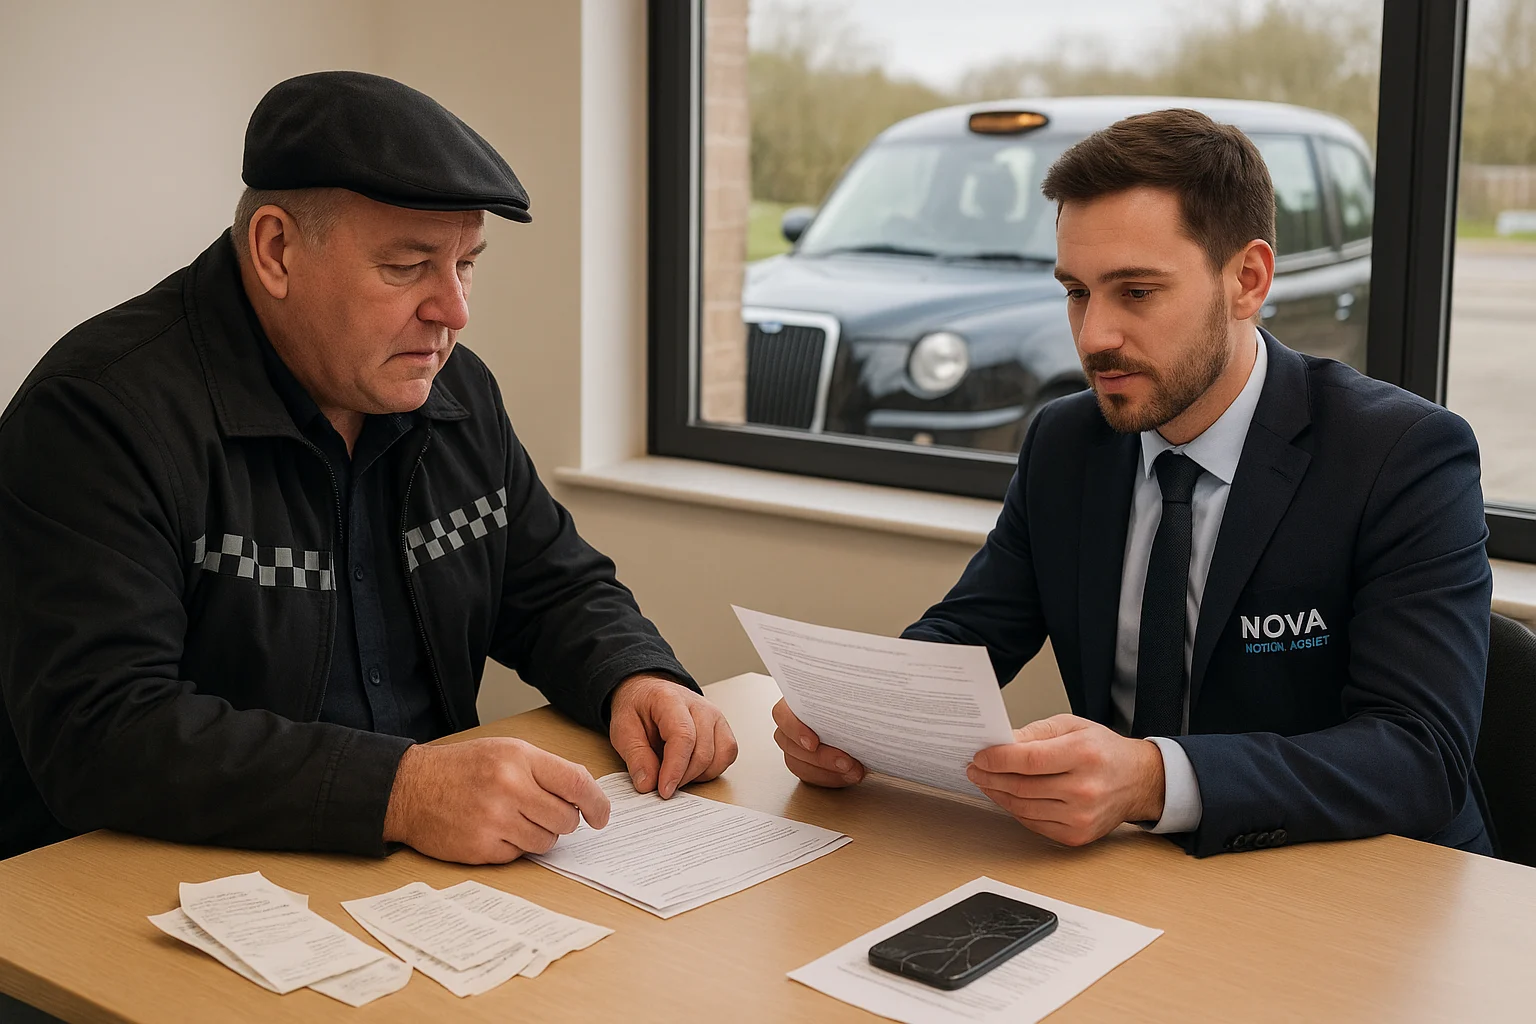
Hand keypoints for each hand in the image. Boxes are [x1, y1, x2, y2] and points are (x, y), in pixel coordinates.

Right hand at [382, 737, 609, 863]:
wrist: (410, 788)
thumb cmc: (462, 768)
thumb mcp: (506, 752)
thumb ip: (546, 770)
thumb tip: (585, 797)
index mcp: (519, 759)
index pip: (577, 783)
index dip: (597, 803)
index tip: (601, 815)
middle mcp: (509, 788)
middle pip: (566, 818)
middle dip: (563, 820)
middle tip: (544, 812)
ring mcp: (494, 820)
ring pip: (546, 840)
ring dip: (539, 834)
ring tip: (514, 819)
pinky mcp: (481, 848)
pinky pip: (519, 855)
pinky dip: (514, 846)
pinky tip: (494, 830)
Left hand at [608, 675, 738, 797]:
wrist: (649, 694)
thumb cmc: (638, 709)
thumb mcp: (622, 729)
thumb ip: (635, 756)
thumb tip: (648, 784)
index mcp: (670, 700)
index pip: (683, 736)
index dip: (675, 768)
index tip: (664, 790)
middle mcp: (699, 706)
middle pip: (702, 751)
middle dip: (683, 777)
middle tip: (662, 785)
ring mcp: (715, 716)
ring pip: (719, 756)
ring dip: (697, 775)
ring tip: (675, 773)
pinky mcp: (722, 728)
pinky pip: (727, 755)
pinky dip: (711, 770)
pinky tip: (691, 769)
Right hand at [771, 698, 865, 786]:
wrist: (860, 709)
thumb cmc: (849, 696)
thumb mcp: (847, 689)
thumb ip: (844, 691)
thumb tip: (858, 692)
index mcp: (795, 700)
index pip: (782, 714)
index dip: (794, 729)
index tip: (813, 743)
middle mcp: (791, 723)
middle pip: (790, 744)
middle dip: (820, 758)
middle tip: (846, 762)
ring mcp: (796, 744)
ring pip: (798, 763)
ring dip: (826, 772)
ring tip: (854, 771)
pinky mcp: (806, 761)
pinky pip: (810, 775)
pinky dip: (830, 778)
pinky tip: (849, 775)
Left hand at [966, 715, 1164, 846]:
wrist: (1138, 782)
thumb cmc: (1104, 751)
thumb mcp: (1073, 726)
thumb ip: (1036, 732)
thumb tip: (1002, 741)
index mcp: (1084, 754)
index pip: (1028, 760)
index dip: (997, 759)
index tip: (980, 756)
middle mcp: (1084, 788)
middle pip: (1022, 786)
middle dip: (990, 777)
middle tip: (975, 769)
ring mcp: (1080, 816)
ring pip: (1022, 808)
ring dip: (998, 794)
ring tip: (986, 781)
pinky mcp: (1076, 835)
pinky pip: (1033, 823)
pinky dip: (1015, 810)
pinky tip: (1007, 797)